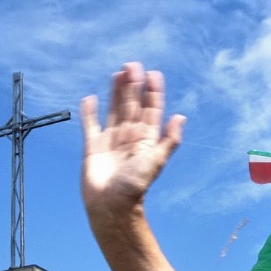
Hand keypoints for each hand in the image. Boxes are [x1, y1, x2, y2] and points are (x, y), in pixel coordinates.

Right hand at [80, 63, 185, 215]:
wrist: (111, 205)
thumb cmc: (135, 186)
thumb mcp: (155, 160)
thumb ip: (169, 140)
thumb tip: (181, 117)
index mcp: (146, 139)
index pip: (150, 110)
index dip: (153, 92)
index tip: (153, 74)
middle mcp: (129, 137)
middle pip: (132, 105)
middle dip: (133, 86)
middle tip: (133, 65)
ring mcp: (111, 140)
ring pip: (114, 110)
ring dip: (116, 92)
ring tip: (118, 73)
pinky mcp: (93, 147)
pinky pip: (91, 125)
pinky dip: (89, 112)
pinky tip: (90, 98)